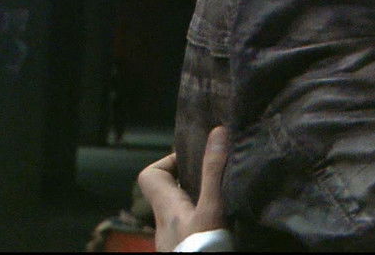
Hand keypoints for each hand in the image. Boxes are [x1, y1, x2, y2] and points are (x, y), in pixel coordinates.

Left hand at [137, 126, 230, 250]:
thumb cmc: (202, 250)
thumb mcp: (213, 209)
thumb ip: (214, 173)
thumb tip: (217, 132)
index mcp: (166, 209)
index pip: (150, 175)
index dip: (169, 162)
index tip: (195, 162)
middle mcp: (164, 226)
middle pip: (168, 194)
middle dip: (191, 183)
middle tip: (217, 179)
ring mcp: (172, 243)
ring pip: (180, 214)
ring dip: (199, 205)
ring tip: (224, 201)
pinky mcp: (183, 253)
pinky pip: (188, 231)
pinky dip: (202, 225)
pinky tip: (223, 228)